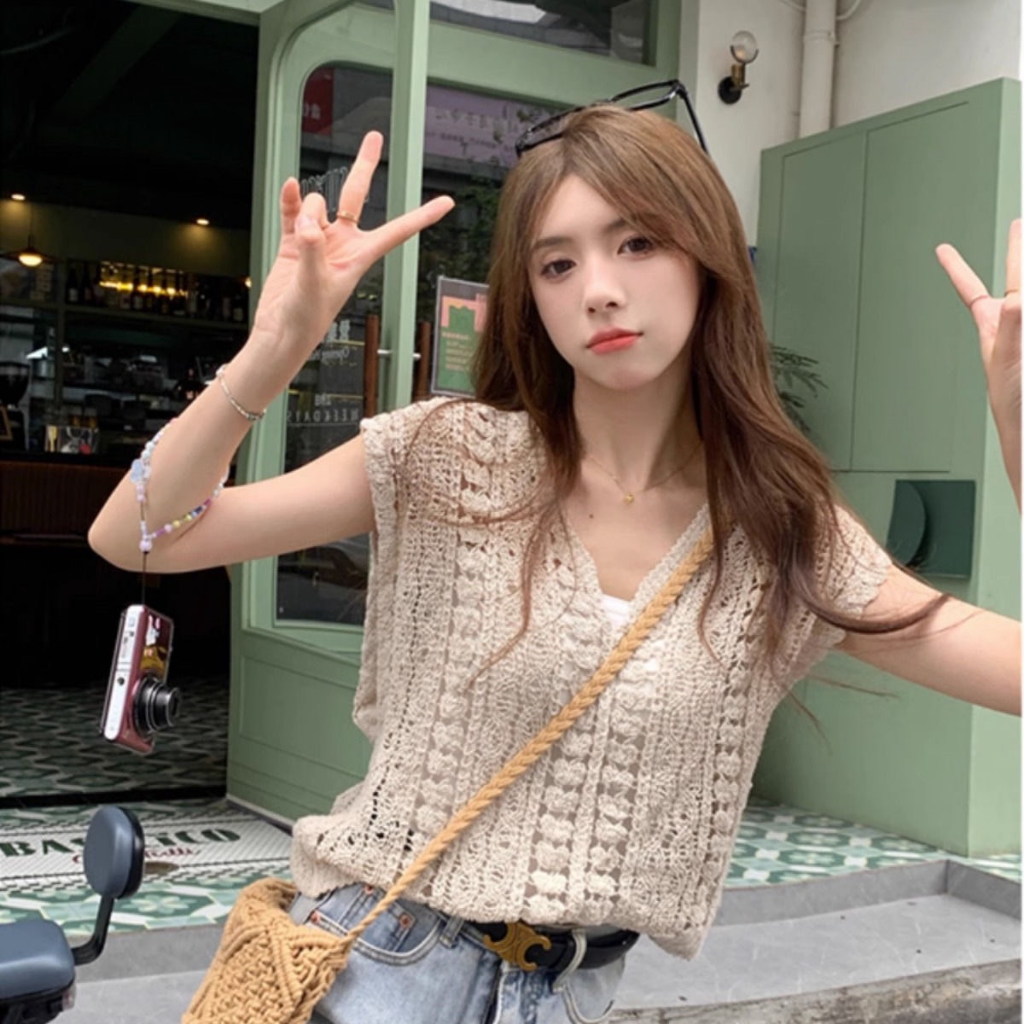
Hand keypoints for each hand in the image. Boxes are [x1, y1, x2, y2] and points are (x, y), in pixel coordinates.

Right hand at [251, 131, 454, 360]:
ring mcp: (318, 240)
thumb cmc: (306, 319)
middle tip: (374, 137)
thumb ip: (312, 251)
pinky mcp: (294, 242)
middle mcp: (343, 243)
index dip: (423, 215)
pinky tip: (289, 186)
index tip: (448, 202)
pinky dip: (291, 198)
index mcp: (360, 257)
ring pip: (317, 205)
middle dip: (365, 165)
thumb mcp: (314, 285)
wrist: (280, 332)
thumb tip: (308, 225)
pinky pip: (293, 210)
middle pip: (356, 196)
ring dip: (306, 209)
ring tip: (299, 237)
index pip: (398, 230)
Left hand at [936, 219, 1020, 507]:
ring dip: (1022, 280)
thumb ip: (1010, 329)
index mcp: (991, 325)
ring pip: (1023, 297)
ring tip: (1021, 238)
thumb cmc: (1012, 403)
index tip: (941, 249)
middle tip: (1019, 225)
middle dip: (1018, 252)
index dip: (956, 267)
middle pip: (1018, 279)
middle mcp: (1014, 322)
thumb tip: (1015, 300)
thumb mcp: (1006, 361)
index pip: (969, 288)